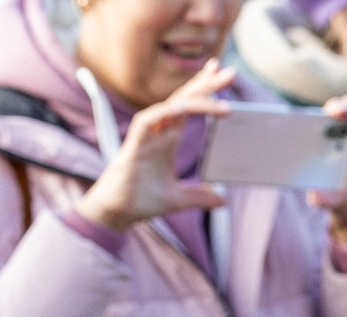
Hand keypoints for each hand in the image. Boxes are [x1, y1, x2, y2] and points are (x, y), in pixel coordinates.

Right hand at [75, 63, 232, 233]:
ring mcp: (146, 136)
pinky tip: (184, 107)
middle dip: (206, 84)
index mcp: (168, 139)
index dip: (204, 89)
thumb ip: (200, 197)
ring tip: (217, 88)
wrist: (116, 213)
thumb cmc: (140, 201)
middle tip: (230, 72)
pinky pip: (149, 119)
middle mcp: (159, 132)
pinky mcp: (134, 143)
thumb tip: (223, 202)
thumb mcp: (178, 199)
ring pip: (171, 105)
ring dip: (194, 94)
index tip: (222, 73)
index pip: (189, 107)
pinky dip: (166, 111)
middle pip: (184, 99)